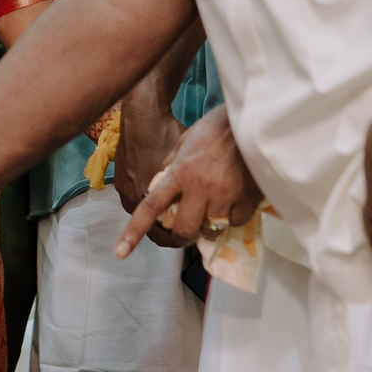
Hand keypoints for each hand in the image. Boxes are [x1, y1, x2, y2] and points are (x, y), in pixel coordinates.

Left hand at [117, 103, 259, 256]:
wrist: (251, 118)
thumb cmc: (216, 126)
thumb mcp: (184, 141)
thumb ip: (171, 165)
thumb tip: (161, 183)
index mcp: (179, 174)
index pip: (151, 207)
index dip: (134, 232)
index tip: (120, 253)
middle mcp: (198, 189)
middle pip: (183, 230)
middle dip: (183, 236)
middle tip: (187, 231)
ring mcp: (223, 196)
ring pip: (211, 229)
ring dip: (210, 225)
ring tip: (216, 207)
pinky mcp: (247, 199)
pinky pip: (236, 222)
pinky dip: (234, 217)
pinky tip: (236, 200)